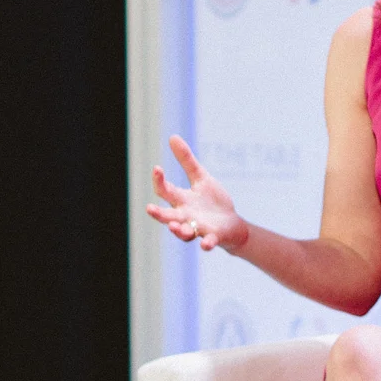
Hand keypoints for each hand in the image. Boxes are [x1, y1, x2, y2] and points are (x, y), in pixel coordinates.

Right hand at [145, 135, 249, 254]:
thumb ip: (186, 160)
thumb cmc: (211, 201)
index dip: (160, 180)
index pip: (166, 191)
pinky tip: (206, 244)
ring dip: (178, 230)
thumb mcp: (201, 177)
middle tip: (150, 209)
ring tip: (174, 226)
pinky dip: (206, 244)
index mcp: (182, 201)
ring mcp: (198, 228)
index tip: (157, 168)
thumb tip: (172, 137)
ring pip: (184, 232)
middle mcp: (186, 216)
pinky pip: (208, 242)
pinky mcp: (213, 237)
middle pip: (168, 216)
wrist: (231, 224)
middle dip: (159, 214)